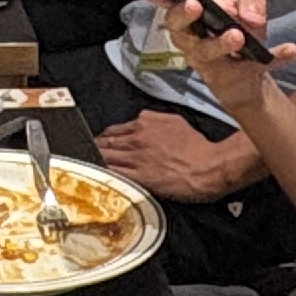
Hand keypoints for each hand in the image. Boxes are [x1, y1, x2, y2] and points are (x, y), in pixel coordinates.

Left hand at [96, 107, 261, 203]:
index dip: (105, 136)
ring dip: (95, 159)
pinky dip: (104, 172)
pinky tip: (97, 174)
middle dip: (95, 147)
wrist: (209, 167)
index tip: (99, 140)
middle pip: (107, 142)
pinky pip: (115, 173)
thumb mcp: (176, 121)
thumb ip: (155, 119)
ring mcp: (137, 158)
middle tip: (86, 152)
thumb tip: (142, 119)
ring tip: (86, 162)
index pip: (116, 129)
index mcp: (146, 123)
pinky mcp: (140, 177)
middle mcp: (138, 138)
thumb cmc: (197, 146)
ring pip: (107, 156)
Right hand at [157, 0, 289, 116]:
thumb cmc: (237, 29)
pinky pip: (254, 67)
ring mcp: (209, 61)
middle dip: (184, 15)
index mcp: (188, 16)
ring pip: (207, 53)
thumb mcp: (246, 6)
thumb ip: (249, 0)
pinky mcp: (233, 77)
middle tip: (197, 5)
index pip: (161, 0)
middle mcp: (190, 39)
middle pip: (177, 27)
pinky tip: (291, 50)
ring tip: (238, 36)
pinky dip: (275, 58)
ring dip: (221, 43)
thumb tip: (250, 17)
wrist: (250, 72)